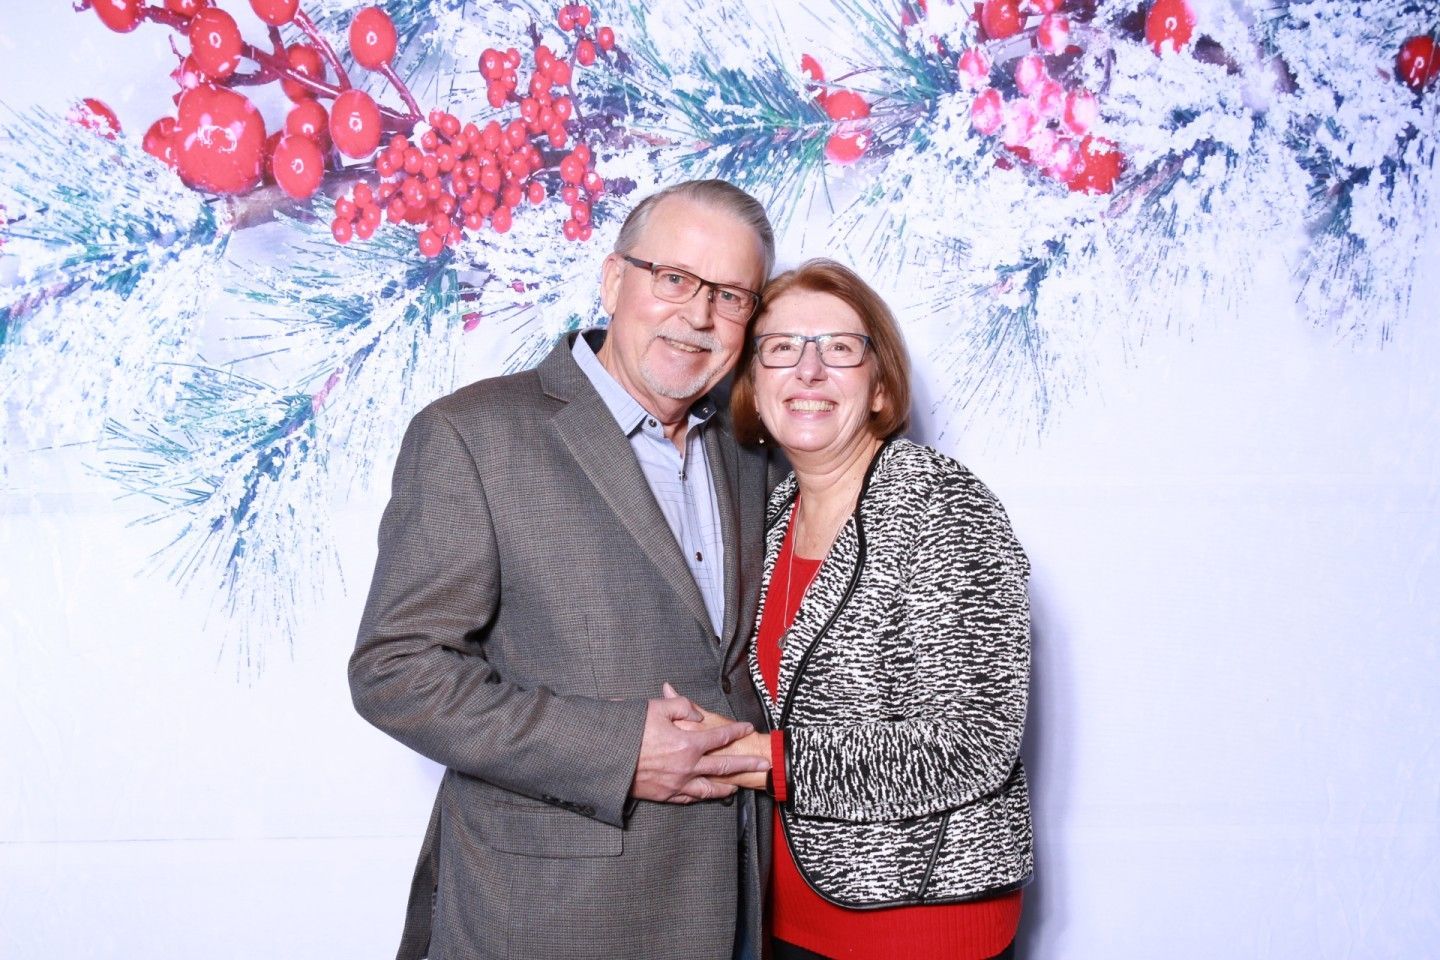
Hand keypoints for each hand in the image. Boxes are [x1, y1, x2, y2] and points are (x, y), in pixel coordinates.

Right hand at [631, 685, 770, 803]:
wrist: (605, 759)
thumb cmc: (628, 731)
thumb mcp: (656, 708)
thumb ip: (682, 707)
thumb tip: (696, 714)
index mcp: (687, 743)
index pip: (719, 736)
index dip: (736, 730)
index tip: (747, 727)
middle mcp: (687, 766)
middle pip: (724, 766)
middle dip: (746, 764)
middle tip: (764, 764)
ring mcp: (676, 784)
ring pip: (709, 789)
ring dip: (726, 787)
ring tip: (738, 786)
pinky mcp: (664, 795)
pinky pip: (688, 798)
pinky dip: (701, 796)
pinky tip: (705, 795)